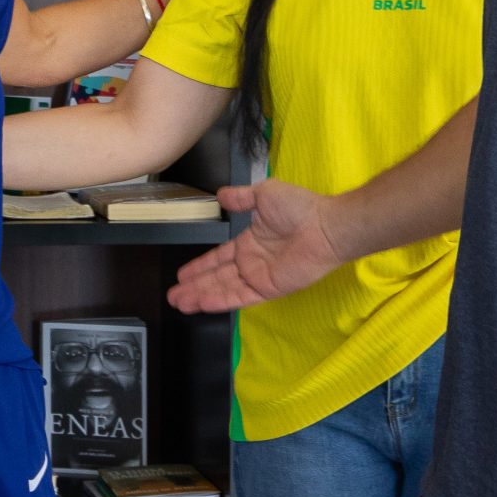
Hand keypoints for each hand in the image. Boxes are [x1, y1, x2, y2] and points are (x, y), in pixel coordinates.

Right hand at [168, 179, 345, 312]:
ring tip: (180, 302)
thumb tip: (220, 195)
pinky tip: (202, 303)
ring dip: (201, 296)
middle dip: (194, 286)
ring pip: (223, 289)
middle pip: (216, 277)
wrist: (324, 226)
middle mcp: (252, 262)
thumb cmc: (300, 208)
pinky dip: (220, 300)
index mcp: (250, 241)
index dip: (200, 267)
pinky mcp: (269, 288)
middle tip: (173, 295)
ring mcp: (260, 277)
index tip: (182, 275)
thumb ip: (241, 197)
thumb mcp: (264, 193)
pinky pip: (240, 296)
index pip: (219, 258)